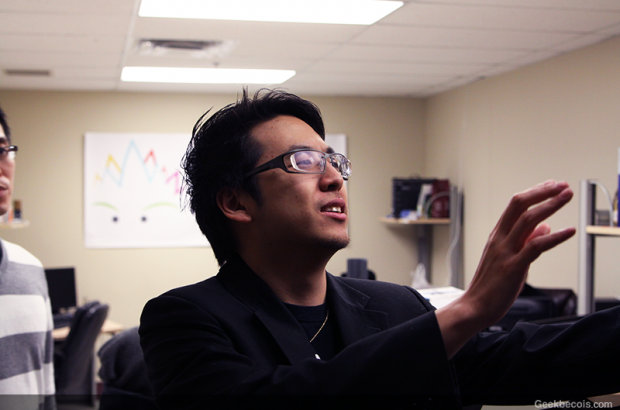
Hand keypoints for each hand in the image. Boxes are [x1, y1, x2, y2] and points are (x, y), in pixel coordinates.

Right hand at [436, 180, 575, 357]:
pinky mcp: (513, 267)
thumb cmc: (490, 285)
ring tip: (566, 197)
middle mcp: (500, 239)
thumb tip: (545, 226)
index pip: (515, 205)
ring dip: (550, 206)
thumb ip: (526, 240)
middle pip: (519, 205)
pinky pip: (535, 246)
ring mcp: (505, 252)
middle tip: (561, 185)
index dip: (535, 192)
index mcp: (497, 235)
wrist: (475, 306)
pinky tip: (568, 231)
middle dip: (542, 192)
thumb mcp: (508, 258)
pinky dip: (554, 237)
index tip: (552, 185)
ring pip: (527, 220)